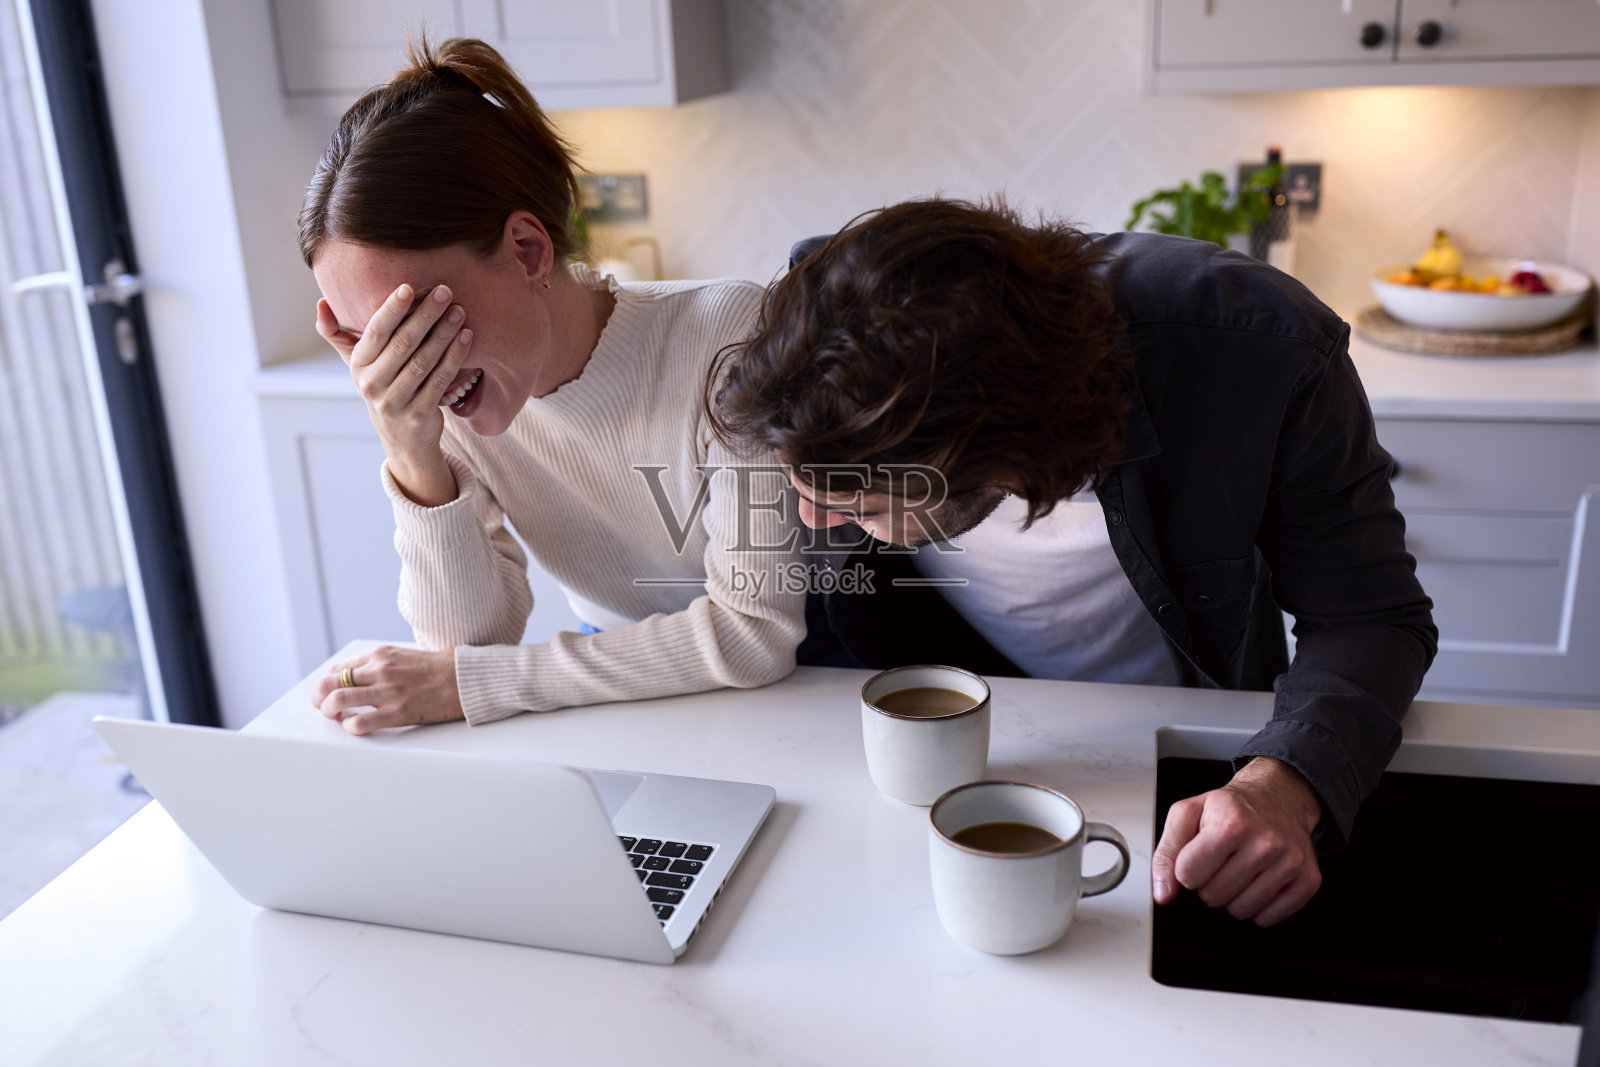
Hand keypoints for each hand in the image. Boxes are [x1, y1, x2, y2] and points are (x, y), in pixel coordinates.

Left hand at [311, 646, 464, 734]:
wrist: (465, 678)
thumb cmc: (436, 669)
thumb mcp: (400, 655)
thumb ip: (373, 664)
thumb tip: (344, 674)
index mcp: (379, 655)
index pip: (337, 669)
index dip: (327, 685)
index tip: (329, 695)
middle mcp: (379, 670)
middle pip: (329, 683)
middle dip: (319, 698)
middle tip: (323, 708)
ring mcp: (388, 692)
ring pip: (338, 701)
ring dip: (329, 712)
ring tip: (336, 718)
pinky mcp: (398, 713)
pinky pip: (360, 723)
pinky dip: (350, 727)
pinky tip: (355, 726)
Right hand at [315, 283, 471, 505]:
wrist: (403, 439)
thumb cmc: (382, 388)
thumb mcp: (358, 364)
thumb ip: (338, 334)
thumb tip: (321, 303)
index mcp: (358, 366)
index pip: (375, 332)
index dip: (391, 309)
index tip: (409, 287)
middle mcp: (373, 384)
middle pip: (402, 343)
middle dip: (425, 315)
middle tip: (445, 292)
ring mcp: (396, 401)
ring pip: (423, 361)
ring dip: (444, 333)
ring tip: (459, 311)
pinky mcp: (420, 414)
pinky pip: (440, 380)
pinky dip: (455, 357)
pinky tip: (467, 337)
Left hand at [1150, 756, 1323, 926]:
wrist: (1278, 797)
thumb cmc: (1230, 807)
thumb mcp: (1187, 814)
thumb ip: (1166, 853)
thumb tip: (1162, 894)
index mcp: (1231, 823)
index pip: (1187, 876)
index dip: (1187, 868)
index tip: (1199, 854)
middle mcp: (1265, 842)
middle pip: (1213, 897)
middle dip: (1210, 882)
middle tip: (1222, 859)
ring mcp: (1289, 863)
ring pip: (1240, 911)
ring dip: (1233, 896)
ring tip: (1241, 868)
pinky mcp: (1307, 881)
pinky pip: (1268, 919)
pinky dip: (1259, 906)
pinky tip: (1260, 879)